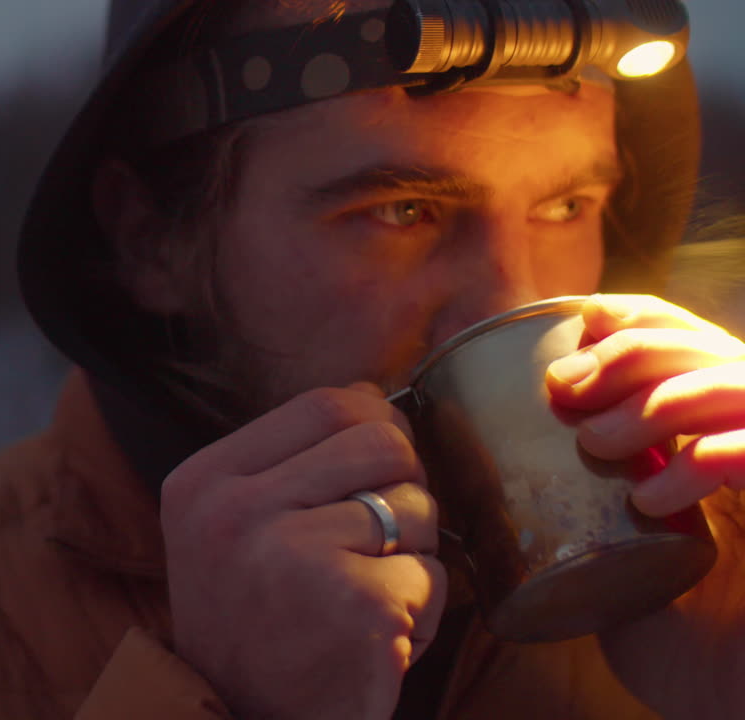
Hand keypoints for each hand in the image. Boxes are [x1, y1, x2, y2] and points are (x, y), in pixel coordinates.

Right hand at [161, 385, 445, 719]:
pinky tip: (378, 638)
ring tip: (365, 598)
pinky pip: (433, 574)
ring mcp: (295, 555)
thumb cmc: (253, 625)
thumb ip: (286, 463)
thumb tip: (373, 399)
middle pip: (381, 443)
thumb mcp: (232, 531)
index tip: (373, 471)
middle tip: (376, 545)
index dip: (372, 425)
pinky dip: (422, 611)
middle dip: (403, 488)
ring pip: (417, 507)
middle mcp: (237, 511)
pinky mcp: (356, 604)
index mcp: (203, 481)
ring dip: (413, 555)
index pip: (323, 405)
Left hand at [546, 294, 744, 719]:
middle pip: (706, 347)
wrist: (738, 701)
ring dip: (657, 398)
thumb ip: (571, 513)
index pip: (683, 336)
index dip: (629, 317)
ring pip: (738, 381)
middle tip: (563, 392)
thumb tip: (475, 481)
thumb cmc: (680, 639)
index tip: (570, 329)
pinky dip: (713, 457)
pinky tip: (657, 492)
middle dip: (627, 354)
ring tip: (597, 443)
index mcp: (714, 433)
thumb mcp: (611, 559)